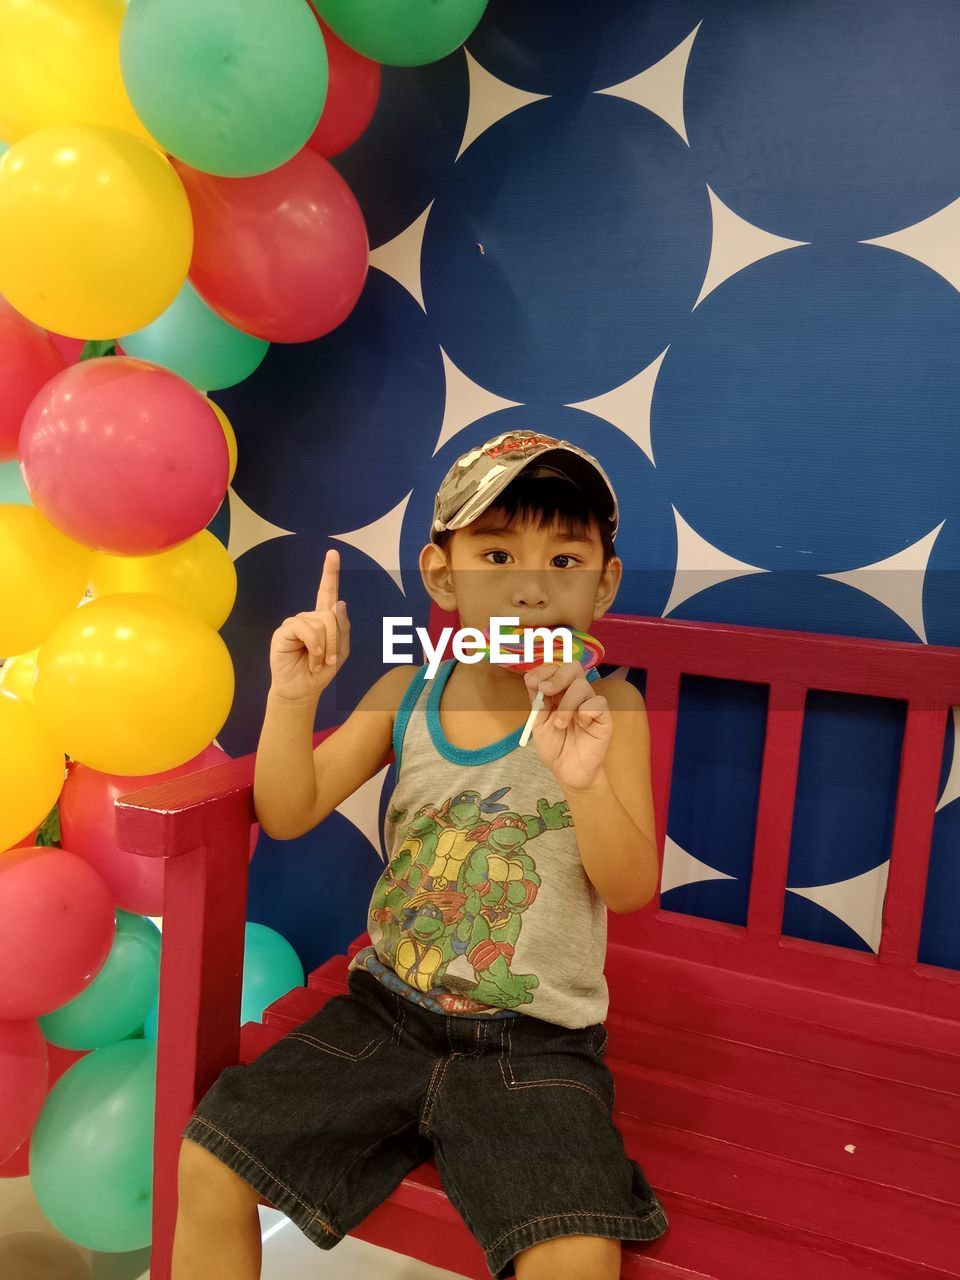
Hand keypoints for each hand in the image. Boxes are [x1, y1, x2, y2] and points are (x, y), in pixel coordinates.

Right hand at [268, 549, 349, 701]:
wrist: (302, 689)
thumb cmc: (321, 670)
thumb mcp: (341, 652)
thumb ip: (343, 629)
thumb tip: (339, 603)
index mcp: (323, 619)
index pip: (327, 592)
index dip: (330, 572)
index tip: (333, 553)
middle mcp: (309, 617)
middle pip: (331, 615)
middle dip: (335, 640)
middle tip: (330, 660)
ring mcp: (295, 623)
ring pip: (320, 623)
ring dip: (325, 647)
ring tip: (318, 661)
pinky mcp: (284, 631)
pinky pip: (305, 629)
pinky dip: (314, 646)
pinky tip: (311, 658)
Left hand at [523, 661, 611, 791]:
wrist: (568, 771)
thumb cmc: (555, 747)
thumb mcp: (538, 722)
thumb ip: (538, 700)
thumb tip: (533, 679)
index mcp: (559, 693)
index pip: (556, 669)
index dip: (544, 670)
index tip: (532, 681)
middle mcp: (576, 694)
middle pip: (573, 668)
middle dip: (557, 677)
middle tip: (546, 690)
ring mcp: (591, 704)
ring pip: (582, 686)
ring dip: (566, 705)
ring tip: (560, 724)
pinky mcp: (604, 716)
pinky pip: (598, 703)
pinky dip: (585, 713)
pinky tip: (581, 726)